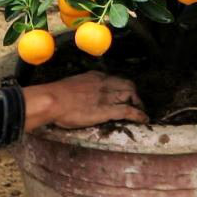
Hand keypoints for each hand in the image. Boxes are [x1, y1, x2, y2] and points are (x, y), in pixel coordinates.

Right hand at [27, 73, 146, 129]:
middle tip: (136, 103)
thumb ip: (80, 89)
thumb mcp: (71, 86)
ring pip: (131, 96)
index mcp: (95, 77)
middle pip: (128, 85)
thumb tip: (78, 95)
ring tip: (142, 111)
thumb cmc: (54, 96)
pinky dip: (139, 115)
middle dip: (134, 94)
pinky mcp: (107, 110)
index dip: (122, 87)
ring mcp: (107, 96)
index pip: (115, 79)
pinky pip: (128, 111)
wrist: (52, 100)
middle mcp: (104, 84)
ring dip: (139, 104)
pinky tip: (144, 120)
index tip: (123, 93)